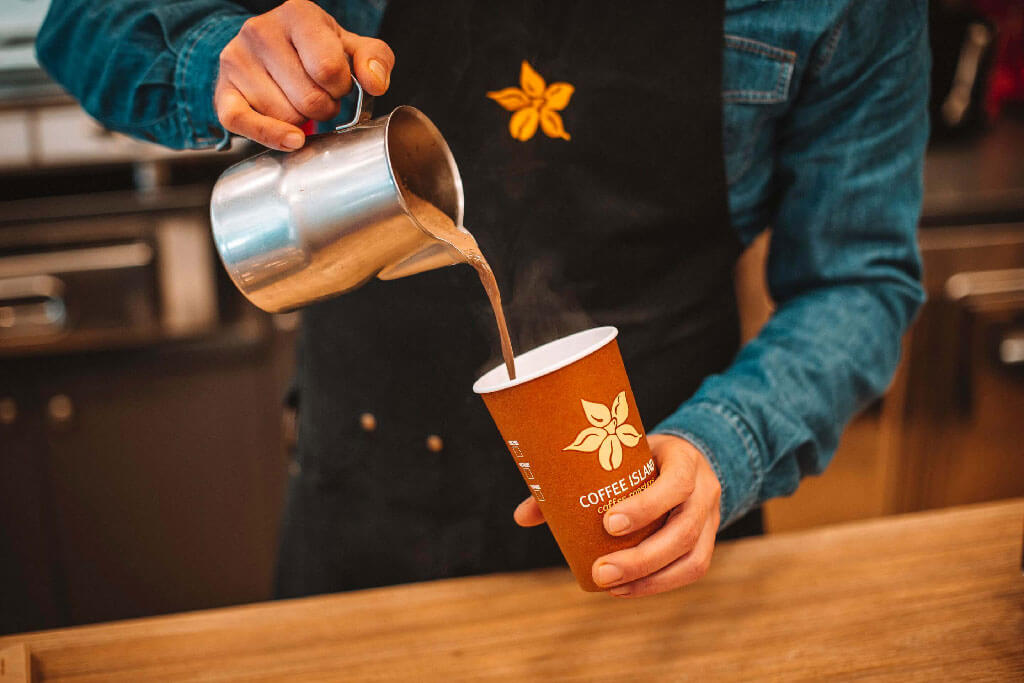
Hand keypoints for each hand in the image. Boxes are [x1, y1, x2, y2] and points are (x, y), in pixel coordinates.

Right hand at [215, 0, 394, 150]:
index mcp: (297, 14)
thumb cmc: (316, 50)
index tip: (338, 85)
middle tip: (320, 97)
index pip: (328, 69)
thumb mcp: (351, 47)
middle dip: (324, 108)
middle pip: (309, 99)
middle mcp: (260, 31)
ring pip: (286, 116)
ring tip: (298, 101)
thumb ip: (375, 59)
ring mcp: (237, 60)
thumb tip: (375, 83)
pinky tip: (291, 139)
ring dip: (302, 121)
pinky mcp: (223, 91)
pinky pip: (244, 124)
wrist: (272, 51)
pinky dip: (272, 137)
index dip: (341, 89)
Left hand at [514, 433, 721, 596]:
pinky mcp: (709, 542)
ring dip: (649, 579)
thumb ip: (574, 480)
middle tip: (600, 572)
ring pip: (693, 558)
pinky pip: (691, 570)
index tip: (608, 523)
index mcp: (685, 459)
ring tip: (611, 587)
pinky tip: (625, 589)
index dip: (646, 507)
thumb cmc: (643, 456)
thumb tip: (522, 516)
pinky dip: (657, 584)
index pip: (675, 484)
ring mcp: (712, 518)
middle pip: (684, 530)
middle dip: (641, 557)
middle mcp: (705, 490)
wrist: (689, 458)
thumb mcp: (619, 455)